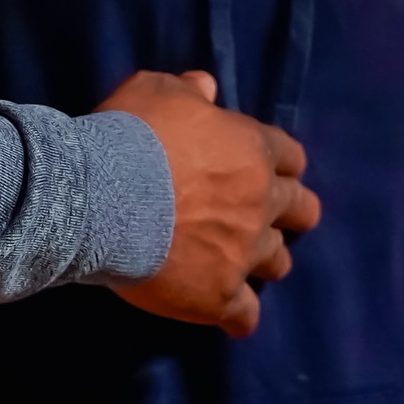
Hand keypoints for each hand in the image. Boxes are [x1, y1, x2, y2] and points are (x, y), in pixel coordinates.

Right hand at [99, 70, 319, 338]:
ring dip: (262, 259)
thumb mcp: (155, 91)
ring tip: (239, 260)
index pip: (291, 156)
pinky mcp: (220, 296)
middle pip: (301, 209)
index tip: (267, 167)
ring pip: (278, 262)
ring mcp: (244, 253)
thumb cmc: (130, 135)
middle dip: (291, 211)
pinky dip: (238, 315)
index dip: (280, 162)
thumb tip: (206, 86)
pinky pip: (244, 316)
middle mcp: (260, 202)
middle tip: (266, 214)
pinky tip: (227, 315)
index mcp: (252, 149)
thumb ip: (187, 90)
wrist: (101, 197)